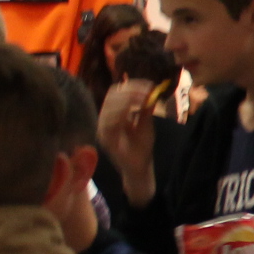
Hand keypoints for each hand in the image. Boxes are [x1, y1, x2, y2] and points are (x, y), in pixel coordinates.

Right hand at [97, 80, 157, 205]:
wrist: (139, 168)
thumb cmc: (141, 147)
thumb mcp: (146, 124)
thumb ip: (145, 109)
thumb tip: (151, 90)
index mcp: (112, 114)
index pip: (115, 93)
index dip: (131, 86)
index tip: (149, 84)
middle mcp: (104, 119)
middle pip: (111, 96)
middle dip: (131, 90)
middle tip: (148, 91)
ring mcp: (103, 129)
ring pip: (109, 106)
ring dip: (129, 99)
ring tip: (145, 99)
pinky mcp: (105, 139)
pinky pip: (110, 121)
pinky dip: (124, 112)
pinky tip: (138, 109)